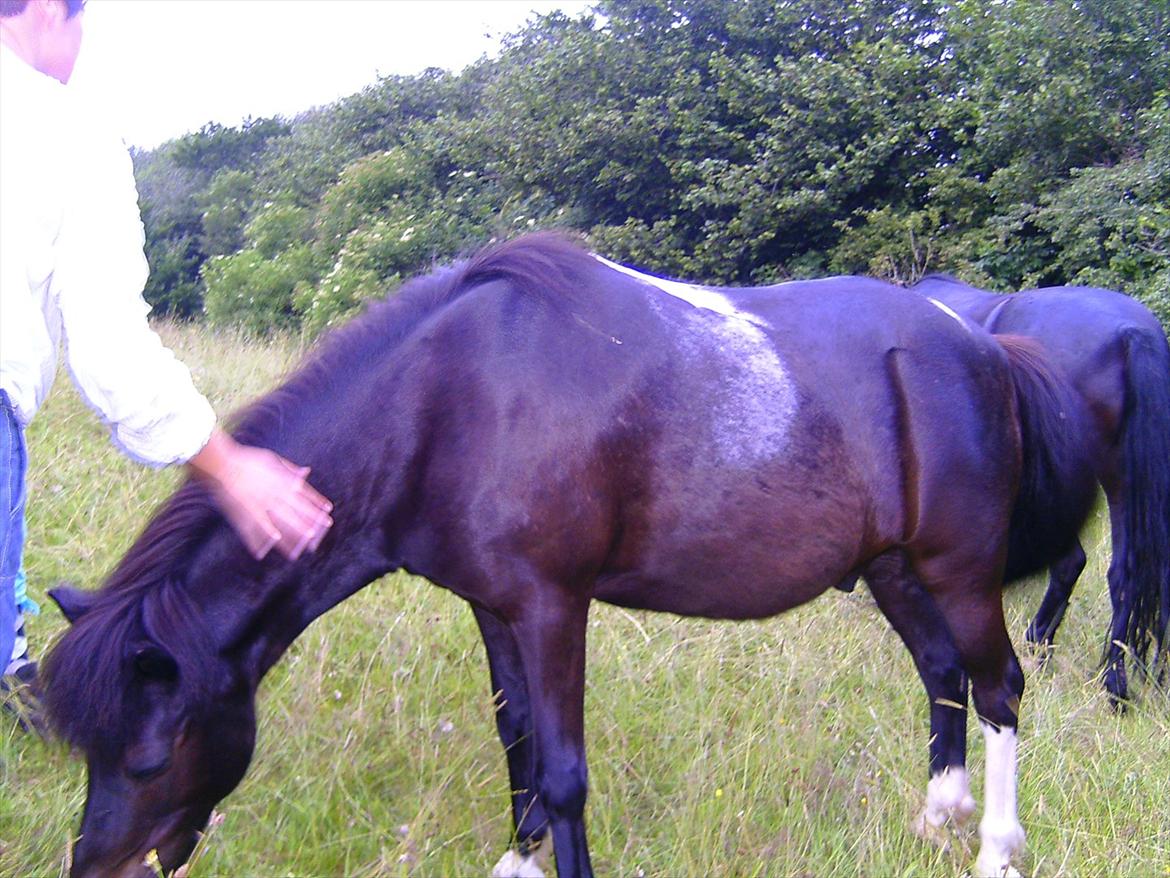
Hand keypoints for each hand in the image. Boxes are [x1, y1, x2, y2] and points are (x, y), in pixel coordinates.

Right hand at [188, 429, 333, 560]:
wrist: (222, 463)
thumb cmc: (247, 460)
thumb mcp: (273, 459)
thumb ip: (290, 469)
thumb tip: (307, 471)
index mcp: (281, 482)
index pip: (304, 495)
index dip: (316, 504)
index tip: (328, 512)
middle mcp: (274, 494)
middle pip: (296, 511)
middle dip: (310, 523)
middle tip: (322, 533)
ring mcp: (260, 505)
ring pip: (280, 522)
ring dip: (293, 534)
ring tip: (302, 547)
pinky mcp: (245, 512)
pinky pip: (256, 526)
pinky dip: (263, 536)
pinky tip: (270, 545)